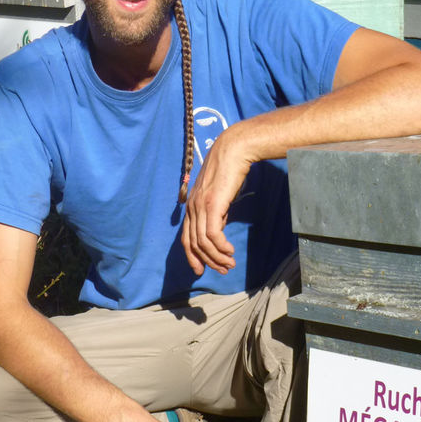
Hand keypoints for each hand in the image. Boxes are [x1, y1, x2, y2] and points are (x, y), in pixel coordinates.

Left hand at [181, 128, 252, 275]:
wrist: (234, 151)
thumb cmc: (230, 172)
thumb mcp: (219, 197)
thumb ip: (216, 214)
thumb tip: (218, 231)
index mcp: (192, 207)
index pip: (186, 239)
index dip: (192, 257)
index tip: (201, 270)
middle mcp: (192, 208)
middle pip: (194, 244)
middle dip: (208, 261)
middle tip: (224, 270)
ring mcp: (200, 206)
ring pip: (203, 242)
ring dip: (217, 257)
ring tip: (230, 264)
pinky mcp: (212, 204)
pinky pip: (212, 234)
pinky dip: (221, 247)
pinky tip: (230, 251)